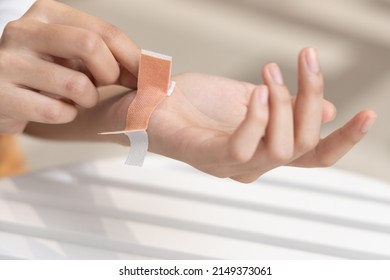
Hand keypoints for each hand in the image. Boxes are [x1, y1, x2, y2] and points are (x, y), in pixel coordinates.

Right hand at [0, 0, 138, 133]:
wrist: (0, 91)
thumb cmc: (45, 71)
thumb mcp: (74, 54)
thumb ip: (109, 56)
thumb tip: (153, 71)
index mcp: (47, 14)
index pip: (106, 32)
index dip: (135, 58)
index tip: (149, 76)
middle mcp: (24, 31)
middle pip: (91, 46)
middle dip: (110, 72)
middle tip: (105, 83)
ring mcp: (9, 63)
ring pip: (77, 85)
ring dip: (88, 99)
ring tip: (76, 97)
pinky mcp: (2, 96)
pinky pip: (58, 111)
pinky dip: (67, 115)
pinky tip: (57, 108)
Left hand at [145, 48, 375, 182]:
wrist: (152, 103)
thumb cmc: (196, 103)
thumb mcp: (250, 97)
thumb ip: (285, 106)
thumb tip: (328, 108)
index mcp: (265, 151)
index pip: (314, 156)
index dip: (344, 140)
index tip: (367, 113)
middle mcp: (253, 165)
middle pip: (304, 145)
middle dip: (312, 99)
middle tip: (306, 59)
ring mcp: (231, 166)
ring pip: (282, 147)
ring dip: (285, 104)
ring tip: (270, 72)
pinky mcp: (209, 157)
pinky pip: (245, 146)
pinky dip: (258, 116)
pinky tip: (257, 92)